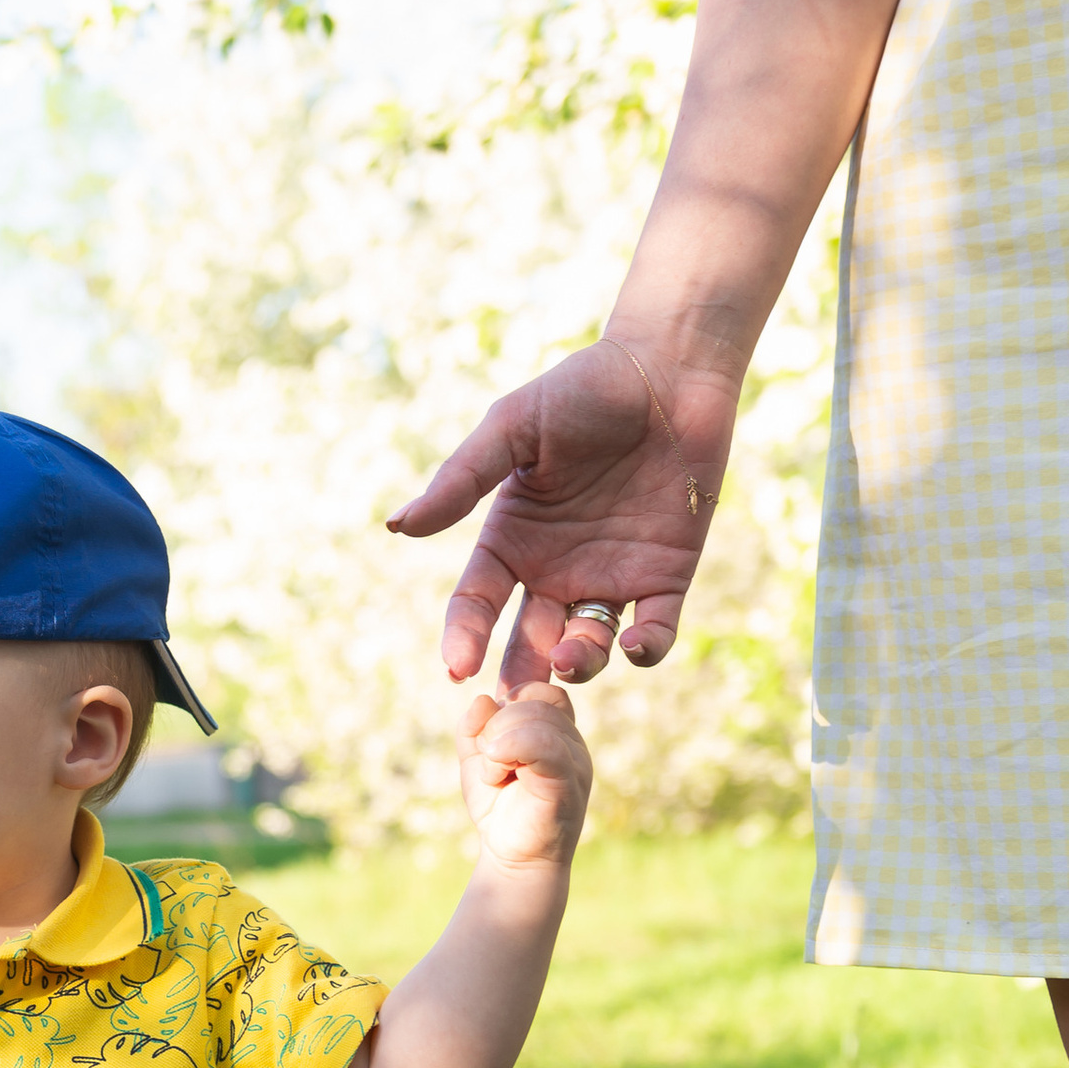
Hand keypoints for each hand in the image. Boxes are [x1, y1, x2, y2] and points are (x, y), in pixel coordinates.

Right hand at [390, 338, 739, 691]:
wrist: (669, 371)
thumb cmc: (583, 390)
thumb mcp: (513, 428)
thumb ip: (463, 479)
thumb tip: (399, 526)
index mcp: (513, 539)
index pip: (478, 601)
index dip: (465, 635)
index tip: (457, 666)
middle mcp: (557, 568)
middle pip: (530, 639)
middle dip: (522, 671)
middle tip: (516, 696)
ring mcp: (612, 576)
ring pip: (590, 644)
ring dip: (579, 662)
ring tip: (572, 658)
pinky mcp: (667, 577)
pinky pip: (655, 630)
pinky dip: (646, 649)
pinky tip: (633, 645)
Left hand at [457, 680, 590, 874]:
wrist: (512, 858)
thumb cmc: (499, 808)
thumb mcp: (477, 760)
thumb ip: (474, 728)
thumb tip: (483, 699)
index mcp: (555, 731)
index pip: (541, 691)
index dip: (510, 701)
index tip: (491, 734)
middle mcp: (572, 742)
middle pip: (534, 702)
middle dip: (496, 725)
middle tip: (488, 760)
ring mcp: (575, 761)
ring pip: (537, 719)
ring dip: (499, 741)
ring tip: (493, 774)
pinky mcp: (569, 782)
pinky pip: (545, 745)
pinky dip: (511, 749)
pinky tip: (496, 771)